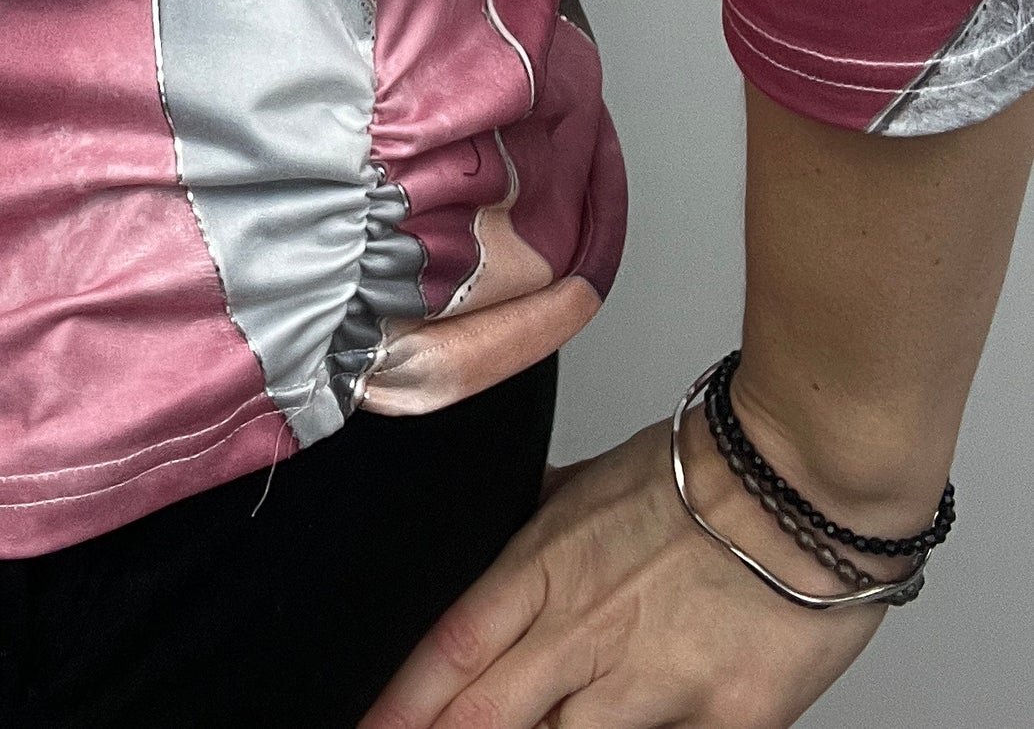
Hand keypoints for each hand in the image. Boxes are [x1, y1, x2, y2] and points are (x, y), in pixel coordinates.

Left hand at [363, 416, 887, 728]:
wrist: (807, 484)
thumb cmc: (708, 473)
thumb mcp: (597, 480)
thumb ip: (542, 513)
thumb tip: (505, 521)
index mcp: (548, 566)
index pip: (452, 645)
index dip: (402, 702)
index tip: (370, 728)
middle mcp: (587, 633)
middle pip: (488, 716)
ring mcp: (653, 687)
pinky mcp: (722, 726)